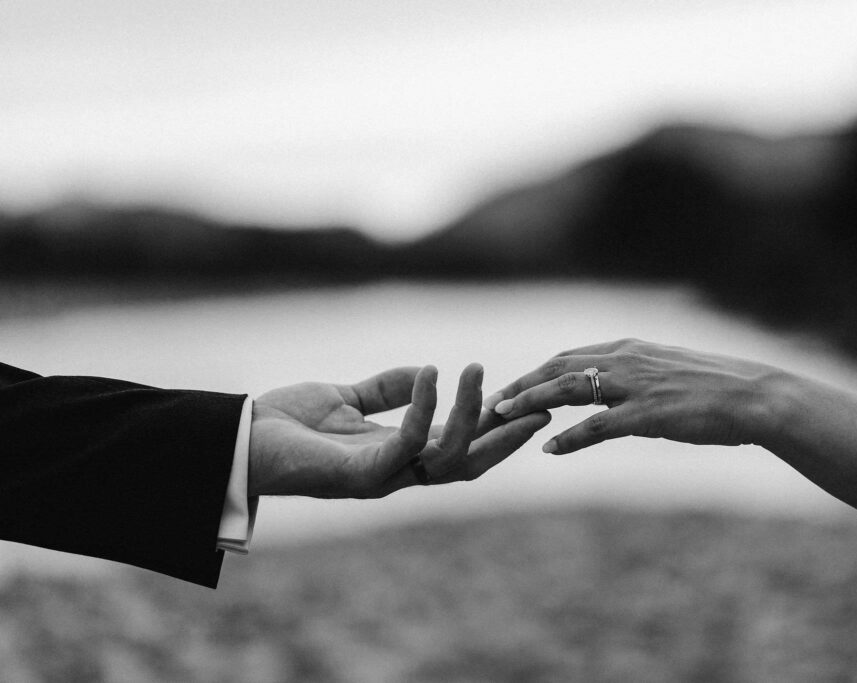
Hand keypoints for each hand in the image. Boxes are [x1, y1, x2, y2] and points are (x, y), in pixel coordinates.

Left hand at [249, 364, 550, 497]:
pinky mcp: (358, 474)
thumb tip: (430, 372)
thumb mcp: (346, 397)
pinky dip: (426, 410)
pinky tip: (435, 374)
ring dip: (469, 415)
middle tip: (541, 407)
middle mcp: (396, 473)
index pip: (460, 448)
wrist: (233, 441)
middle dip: (506, 439)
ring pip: (446, 455)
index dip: (495, 431)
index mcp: (397, 457)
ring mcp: (379, 478)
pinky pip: (406, 445)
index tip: (527, 403)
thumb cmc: (285, 424)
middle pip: (468, 463)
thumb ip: (389, 388)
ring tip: (477, 370)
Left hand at [483, 338, 782, 453]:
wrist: (754, 397)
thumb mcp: (665, 372)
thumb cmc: (714, 387)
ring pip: (569, 390)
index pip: (568, 356)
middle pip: (558, 368)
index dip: (535, 373)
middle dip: (521, 384)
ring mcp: (635, 386)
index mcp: (629, 349)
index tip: (511, 387)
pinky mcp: (648, 414)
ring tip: (503, 416)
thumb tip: (611, 390)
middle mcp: (626, 360)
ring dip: (532, 402)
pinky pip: (598, 427)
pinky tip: (550, 448)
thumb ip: (634, 376)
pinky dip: (570, 437)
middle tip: (492, 402)